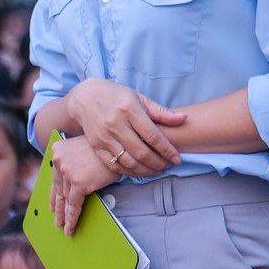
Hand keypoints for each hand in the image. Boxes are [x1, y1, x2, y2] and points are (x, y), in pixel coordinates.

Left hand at [49, 134, 121, 234]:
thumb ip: (74, 162)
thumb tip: (72, 180)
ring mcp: (67, 171)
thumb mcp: (83, 150)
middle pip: (58, 189)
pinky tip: (71, 227)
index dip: (54, 194)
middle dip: (58, 206)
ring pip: (65, 199)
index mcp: (57, 150)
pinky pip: (74, 205)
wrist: (119, 147)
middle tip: (57, 219)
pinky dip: (72, 218)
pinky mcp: (78, 183)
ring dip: (64, 215)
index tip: (52, 206)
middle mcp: (58, 160)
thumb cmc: (105, 149)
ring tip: (64, 226)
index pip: (55, 177)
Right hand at [63, 78, 185, 176]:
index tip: (177, 159)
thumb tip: (183, 119)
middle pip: (141, 152)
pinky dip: (129, 172)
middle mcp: (115, 124)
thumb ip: (160, 111)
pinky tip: (139, 171)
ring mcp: (104, 136)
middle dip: (159, 163)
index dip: (167, 150)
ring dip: (146, 171)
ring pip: (128, 162)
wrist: (85, 97)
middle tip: (168, 166)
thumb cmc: (116, 96)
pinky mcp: (96, 145)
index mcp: (128, 110)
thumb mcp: (139, 98)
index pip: (152, 136)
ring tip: (157, 170)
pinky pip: (114, 165)